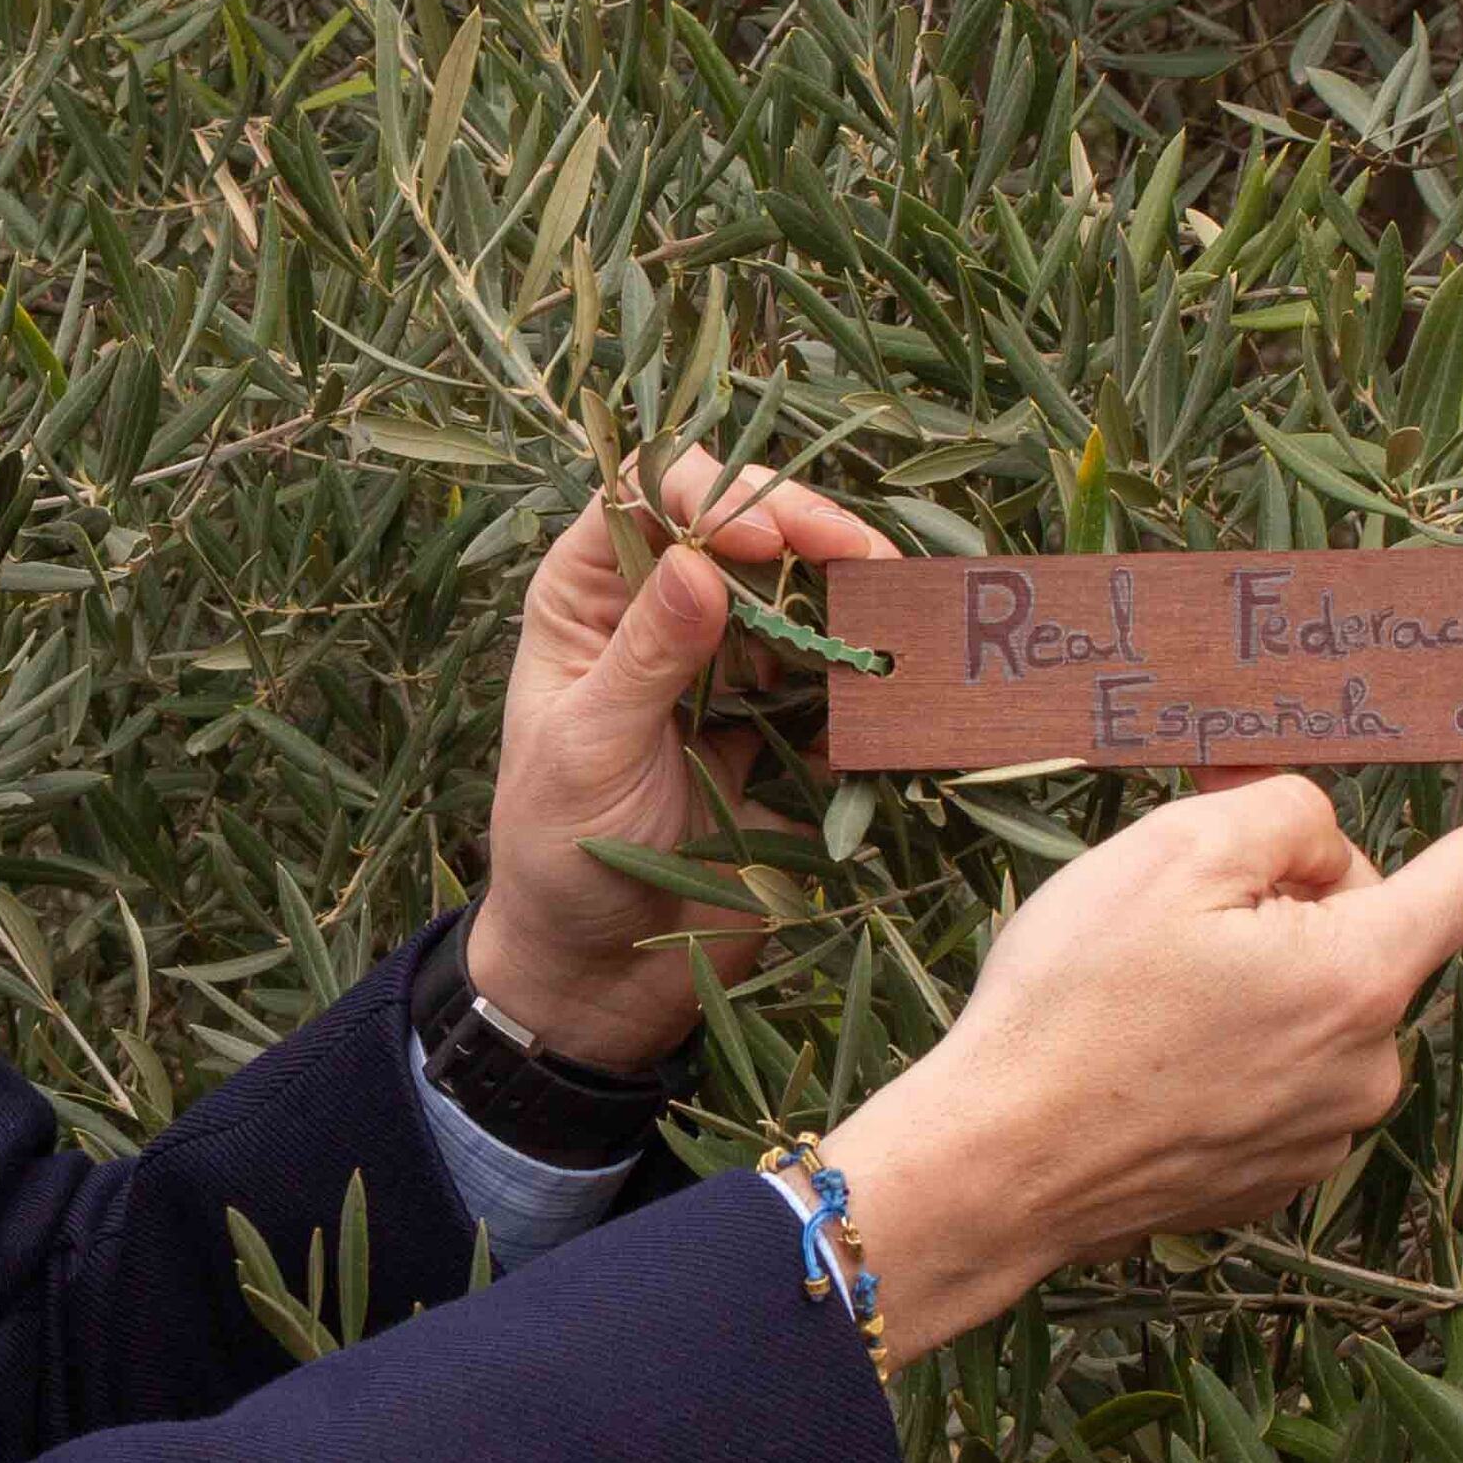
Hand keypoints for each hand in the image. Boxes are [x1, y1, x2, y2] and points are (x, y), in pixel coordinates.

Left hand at [467, 449, 898, 1072]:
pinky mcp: (788, 723)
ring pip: (811, 595)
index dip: (717, 493)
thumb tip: (701, 564)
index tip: (767, 537)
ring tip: (902, 631)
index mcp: (591, 595)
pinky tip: (889, 712)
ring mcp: (733, 664)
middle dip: (817, 537)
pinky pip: (844, 680)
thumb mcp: (588, 750)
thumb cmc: (560, 854)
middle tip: (875, 571)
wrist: (603, 971)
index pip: (654, 490)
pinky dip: (875, 686)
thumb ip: (645, 659)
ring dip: (860, 606)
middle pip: (754, 526)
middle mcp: (667, 610)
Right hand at [813, 757, 1462, 1365]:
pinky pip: (1281, 1071)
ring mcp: (1330, 1129)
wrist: (996, 1170)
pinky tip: (1146, 1060)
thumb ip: (1285, 816)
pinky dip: (1229, 1047)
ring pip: (1318, 1001)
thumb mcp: (1169, 853)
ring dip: (1255, 977)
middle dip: (1290, 897)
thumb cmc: (1071, 1006)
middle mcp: (1373, 1061)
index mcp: (1361, 972)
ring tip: (1138, 1001)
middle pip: (1367, 929)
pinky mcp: (1280, 1175)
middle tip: (1171, 912)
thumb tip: (1325, 849)